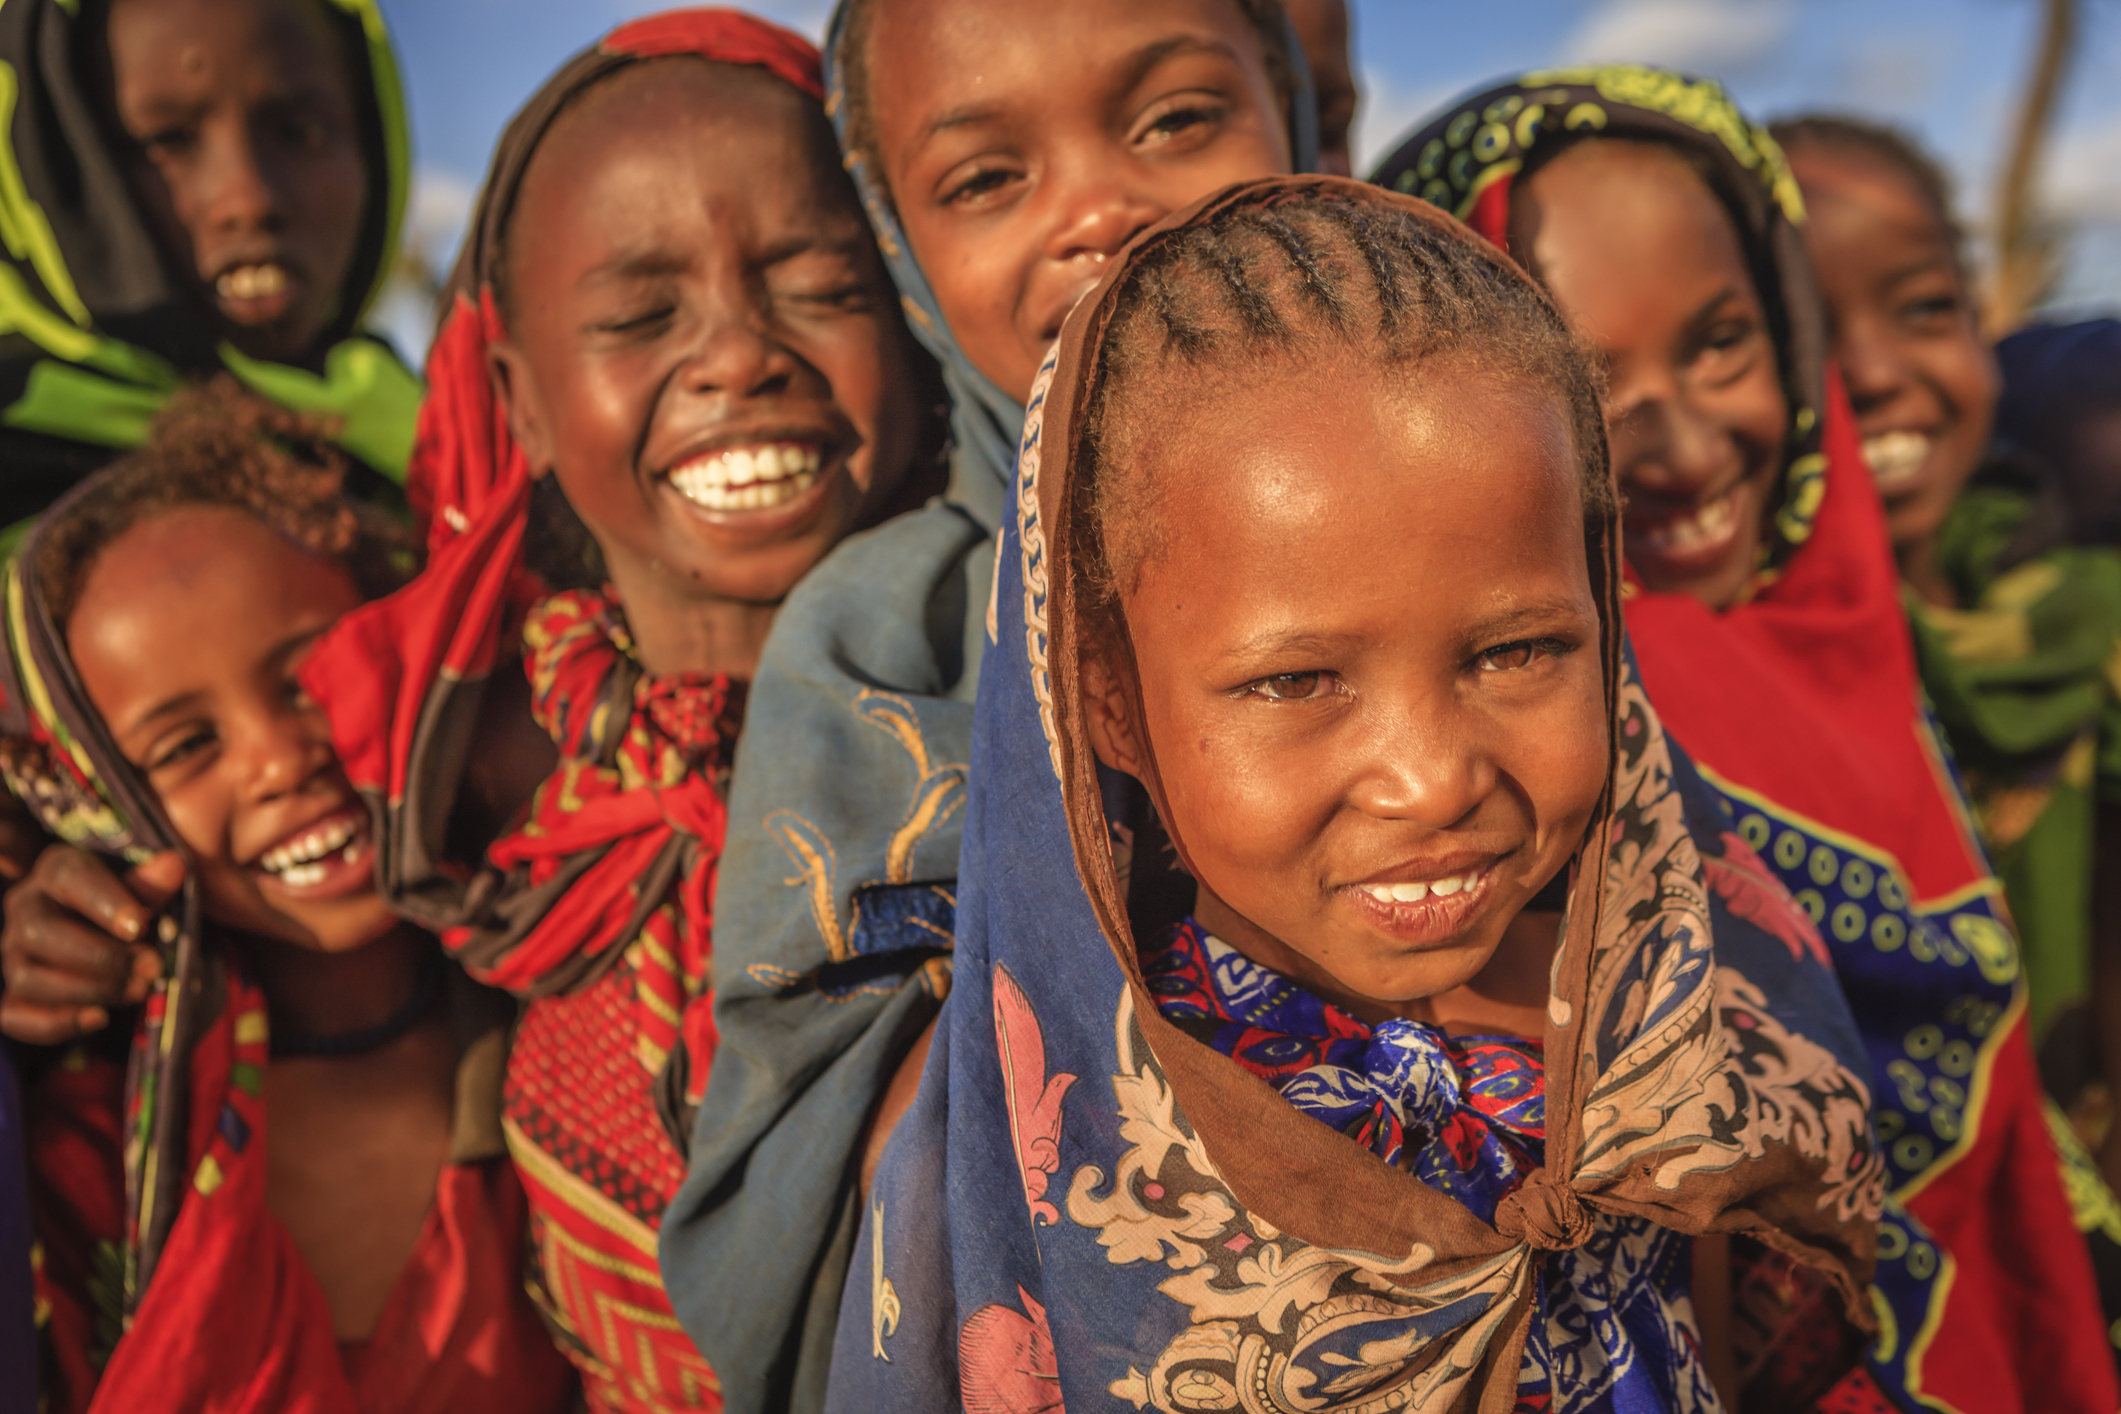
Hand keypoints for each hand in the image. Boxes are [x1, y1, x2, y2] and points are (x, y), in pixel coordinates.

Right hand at [1, 847, 183, 1043]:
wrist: (110, 937)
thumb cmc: (129, 906)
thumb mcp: (143, 891)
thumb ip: (153, 884)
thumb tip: (174, 866)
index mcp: (57, 870)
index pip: (68, 876)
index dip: (103, 902)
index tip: (139, 927)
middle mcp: (25, 907)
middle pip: (38, 932)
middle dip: (100, 957)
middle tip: (150, 968)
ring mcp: (13, 953)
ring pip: (27, 977)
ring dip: (87, 990)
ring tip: (137, 991)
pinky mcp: (11, 993)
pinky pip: (14, 1016)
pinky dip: (56, 1023)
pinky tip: (98, 1019)